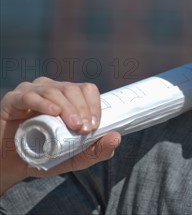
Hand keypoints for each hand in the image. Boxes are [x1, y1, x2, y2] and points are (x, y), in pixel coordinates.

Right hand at [0, 77, 120, 194]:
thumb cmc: (43, 155)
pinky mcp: (13, 100)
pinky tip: (53, 113)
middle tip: (85, 129)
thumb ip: (96, 150)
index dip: (94, 105)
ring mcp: (32, 91)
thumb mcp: (74, 157)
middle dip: (82, 109)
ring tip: (73, 125)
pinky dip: (44, 103)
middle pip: (73, 89)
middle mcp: (51, 89)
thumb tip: (117, 138)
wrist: (10, 165)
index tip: (95, 125)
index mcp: (68, 97)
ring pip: (55, 91)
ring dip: (67, 107)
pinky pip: (30, 96)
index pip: (87, 90)